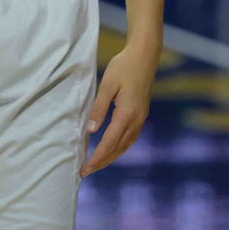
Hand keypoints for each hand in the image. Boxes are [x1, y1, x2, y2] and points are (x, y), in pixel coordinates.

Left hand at [80, 42, 159, 177]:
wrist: (144, 57)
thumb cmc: (123, 67)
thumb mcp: (107, 85)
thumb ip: (99, 108)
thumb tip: (90, 131)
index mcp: (127, 114)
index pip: (109, 143)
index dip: (96, 158)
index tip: (84, 169)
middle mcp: (136, 121)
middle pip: (117, 149)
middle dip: (101, 162)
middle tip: (85, 172)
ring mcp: (141, 119)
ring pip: (124, 146)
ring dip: (110, 157)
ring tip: (96, 165)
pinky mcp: (141, 115)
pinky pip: (129, 138)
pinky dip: (118, 148)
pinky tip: (111, 149)